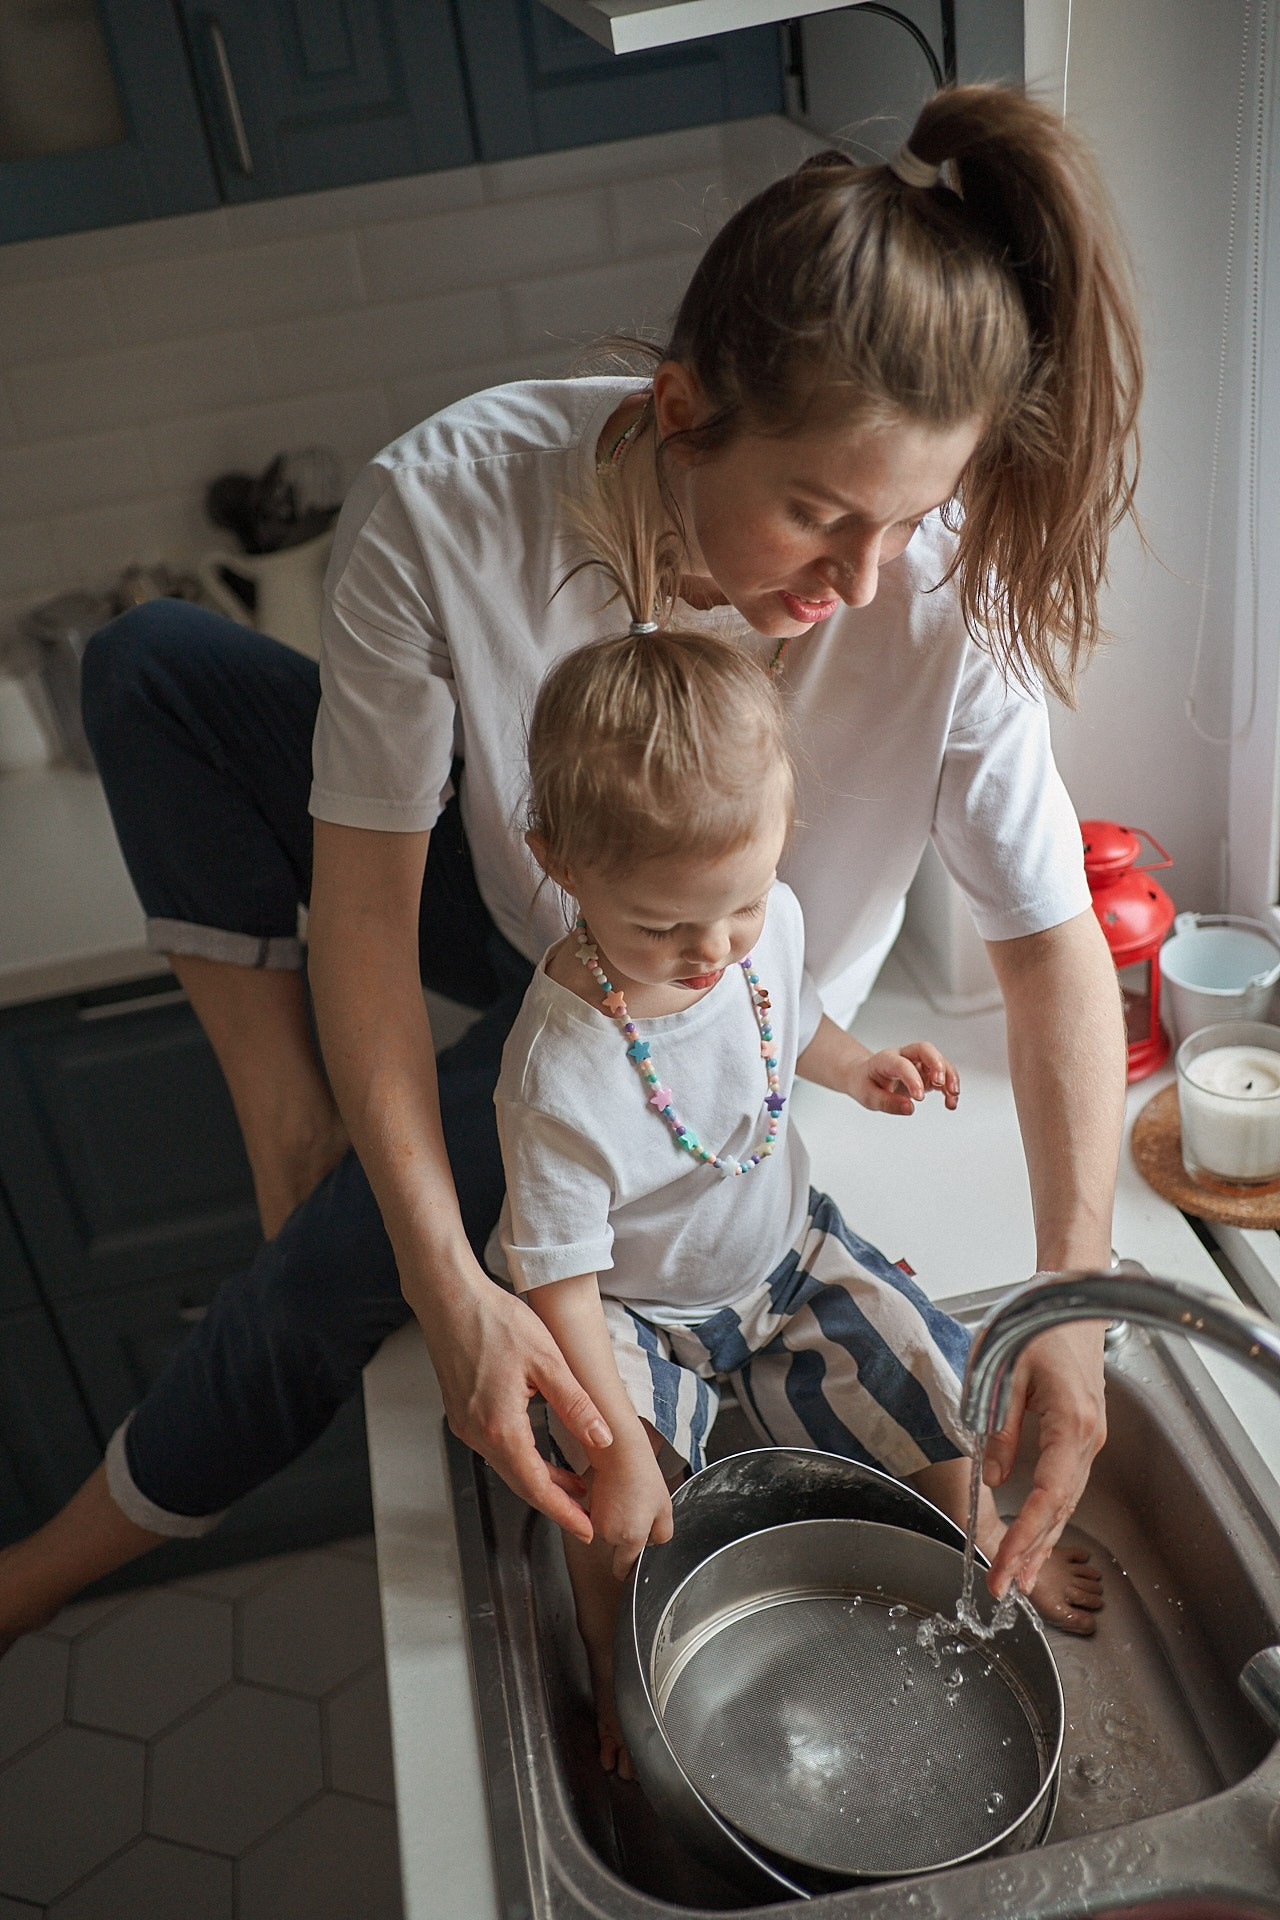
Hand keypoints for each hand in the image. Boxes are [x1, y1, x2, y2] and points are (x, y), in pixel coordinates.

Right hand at [420, 1273, 612, 1544]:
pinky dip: (521, 1460)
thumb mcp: (547, 1361)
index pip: (536, 1486)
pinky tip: (538, 1453)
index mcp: (500, 1427)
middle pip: (520, 1483)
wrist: (449, 1298)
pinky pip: (495, 1448)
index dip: (564, 1512)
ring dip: (539, 1480)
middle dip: (555, 1502)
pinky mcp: (461, 1413)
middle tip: (585, 1516)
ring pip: (507, 1467)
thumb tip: (601, 1438)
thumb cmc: (494, 1321)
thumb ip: (575, 1404)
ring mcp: (465, 1425)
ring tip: (572, 1487)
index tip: (586, 1530)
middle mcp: (478, 1433)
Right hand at [587, 1438, 674, 1581]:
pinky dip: (610, 1511)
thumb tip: (655, 1543)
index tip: (633, 1569)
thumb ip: (663, 1535)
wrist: (620, 1453)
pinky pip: (603, 1519)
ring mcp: (597, 1522)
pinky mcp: (589, 1508)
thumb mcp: (665, 1509)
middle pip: (619, 1549)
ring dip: (619, 1523)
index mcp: (630, 1539)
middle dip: (629, 1538)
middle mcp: (609, 1535)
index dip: (630, 1571)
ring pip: (610, 1533)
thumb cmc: (642, 1476)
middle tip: (642, 1515)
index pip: (624, 1569)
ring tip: (632, 1500)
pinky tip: (620, 1495)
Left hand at [849, 1041, 959, 1115]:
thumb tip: (909, 1109)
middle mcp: (904, 1056)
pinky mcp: (926, 1072)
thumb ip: (887, 1103)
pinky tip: (951, 1101)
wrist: (864, 1075)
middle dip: (936, 1064)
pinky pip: (942, 1075)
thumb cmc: (866, 1083)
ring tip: (953, 1096)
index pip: (902, 1064)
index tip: (918, 1098)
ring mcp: (917, 1062)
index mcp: (886, 1059)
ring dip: (949, 1077)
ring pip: (939, 1061)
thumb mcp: (868, 1096)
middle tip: (941, 1083)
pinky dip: (949, 1086)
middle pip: (925, 1049)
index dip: (912, 1079)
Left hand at [981, 1320, 1107, 1598]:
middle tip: (1003, 1589)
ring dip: (1043, 1542)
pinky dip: (1049, 1517)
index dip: (1026, 1536)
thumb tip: (992, 1479)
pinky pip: (1067, 1486)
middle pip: (1060, 1509)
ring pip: (1066, 1503)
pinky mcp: (1083, 1436)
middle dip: (1032, 1553)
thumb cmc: (1036, 1326)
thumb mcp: (1003, 1372)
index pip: (1048, 1495)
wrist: (1071, 1300)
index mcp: (1070, 1422)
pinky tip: (1035, 1538)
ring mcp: (1090, 1438)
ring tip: (1019, 1579)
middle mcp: (1087, 1437)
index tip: (1005, 1566)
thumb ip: (999, 1429)